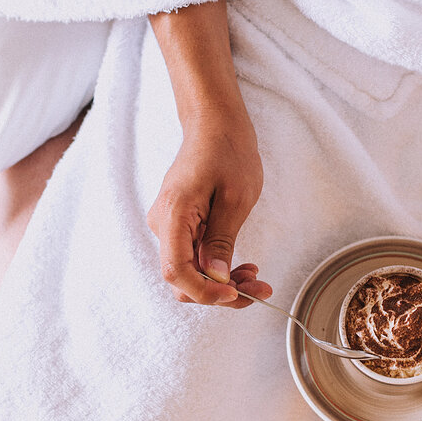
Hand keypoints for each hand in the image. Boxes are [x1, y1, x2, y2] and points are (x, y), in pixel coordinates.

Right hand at [146, 110, 270, 306]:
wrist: (215, 126)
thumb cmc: (227, 152)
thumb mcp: (236, 199)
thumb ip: (222, 241)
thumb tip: (216, 279)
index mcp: (174, 215)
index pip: (176, 272)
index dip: (205, 292)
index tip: (236, 294)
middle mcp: (163, 224)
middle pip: (183, 279)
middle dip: (219, 292)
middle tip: (258, 288)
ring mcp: (169, 226)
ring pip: (190, 272)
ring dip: (222, 282)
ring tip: (256, 277)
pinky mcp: (179, 226)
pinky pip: (193, 257)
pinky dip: (217, 268)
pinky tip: (242, 266)